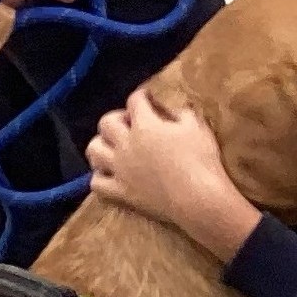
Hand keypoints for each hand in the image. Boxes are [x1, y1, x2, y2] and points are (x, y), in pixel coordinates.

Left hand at [88, 92, 262, 259]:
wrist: (199, 201)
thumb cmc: (202, 162)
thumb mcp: (198, 128)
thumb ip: (184, 114)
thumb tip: (176, 110)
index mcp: (146, 125)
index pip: (135, 101)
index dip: (141, 96)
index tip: (146, 97)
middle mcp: (126, 144)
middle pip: (106, 123)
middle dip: (117, 118)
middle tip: (130, 123)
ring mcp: (120, 170)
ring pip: (94, 150)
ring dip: (101, 144)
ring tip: (113, 147)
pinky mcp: (121, 192)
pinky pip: (96, 183)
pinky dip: (100, 176)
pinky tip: (111, 174)